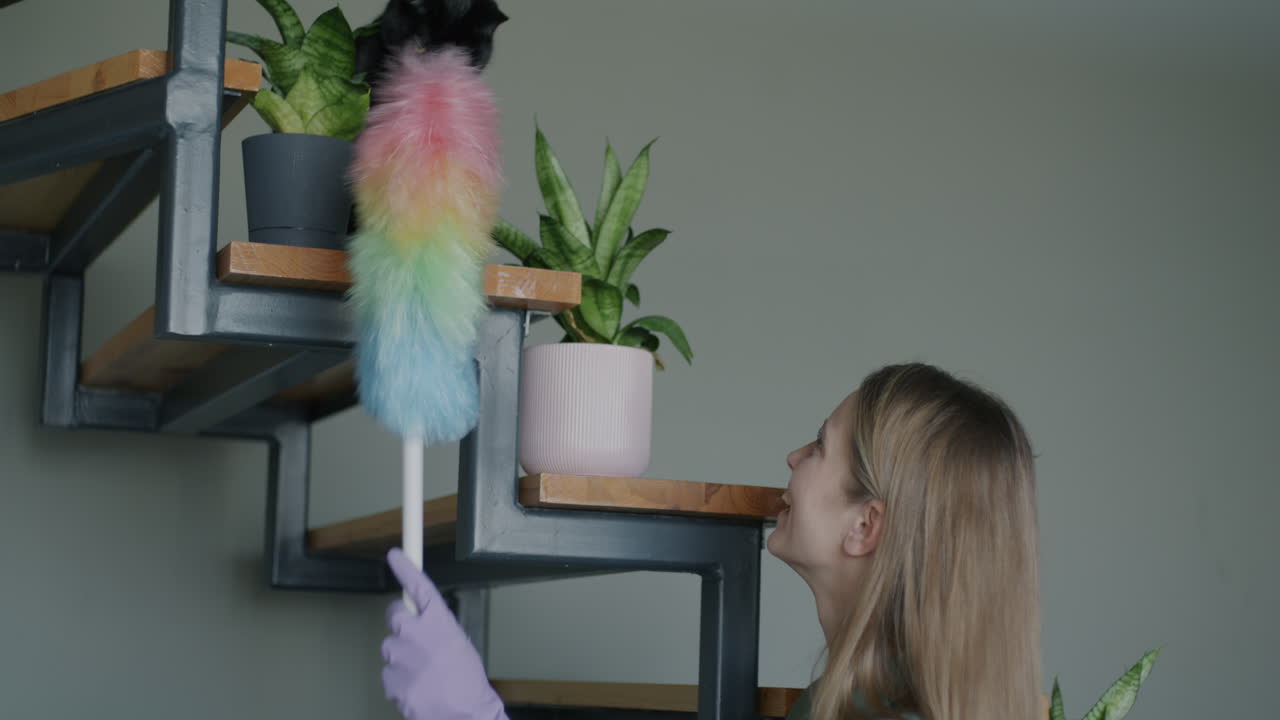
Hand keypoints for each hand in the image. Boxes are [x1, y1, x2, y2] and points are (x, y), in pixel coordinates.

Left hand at [382, 547, 507, 719]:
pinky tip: (419, 687)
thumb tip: (422, 625)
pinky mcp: (390, 680)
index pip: (418, 586)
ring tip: (425, 674)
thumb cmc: (468, 682)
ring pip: (390, 649)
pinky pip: (389, 675)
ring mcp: (400, 657)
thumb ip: (437, 628)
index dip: (405, 567)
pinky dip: (400, 681)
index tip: (395, 555)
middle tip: (415, 641)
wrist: (464, 714)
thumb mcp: (460, 643)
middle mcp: (416, 633)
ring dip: (402, 658)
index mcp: (439, 621)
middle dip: (401, 624)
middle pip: (394, 615)